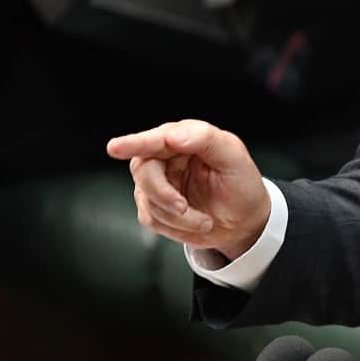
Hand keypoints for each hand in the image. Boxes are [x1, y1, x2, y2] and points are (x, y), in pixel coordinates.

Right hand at [107, 120, 270, 260]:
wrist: (243, 220)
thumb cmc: (241, 184)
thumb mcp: (234, 157)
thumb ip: (206, 139)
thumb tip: (173, 135)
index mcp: (185, 137)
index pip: (156, 138)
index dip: (135, 143)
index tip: (116, 147)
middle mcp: (166, 156)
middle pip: (143, 170)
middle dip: (163, 194)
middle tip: (184, 207)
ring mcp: (157, 181)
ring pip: (147, 198)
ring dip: (178, 216)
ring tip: (204, 219)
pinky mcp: (153, 205)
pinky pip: (150, 217)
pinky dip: (176, 226)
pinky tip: (195, 221)